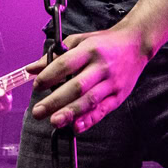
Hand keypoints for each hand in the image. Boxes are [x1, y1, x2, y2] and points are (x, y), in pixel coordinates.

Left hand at [27, 25, 149, 132]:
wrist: (136, 44)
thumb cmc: (104, 42)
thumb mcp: (79, 41)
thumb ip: (56, 56)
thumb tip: (31, 69)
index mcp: (89, 50)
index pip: (66, 64)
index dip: (49, 76)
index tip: (36, 86)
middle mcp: (101, 66)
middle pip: (76, 86)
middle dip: (55, 101)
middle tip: (38, 112)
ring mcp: (111, 82)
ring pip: (89, 100)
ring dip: (71, 112)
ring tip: (54, 121)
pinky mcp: (119, 95)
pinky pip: (103, 110)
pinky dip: (89, 120)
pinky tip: (75, 127)